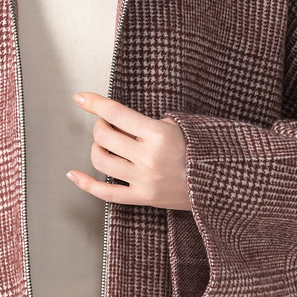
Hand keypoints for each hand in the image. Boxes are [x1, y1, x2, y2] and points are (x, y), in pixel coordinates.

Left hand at [66, 92, 192, 209]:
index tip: (81, 98)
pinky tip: (74, 175)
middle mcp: (148, 158)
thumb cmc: (203, 149)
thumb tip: (116, 120)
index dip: (94, 103)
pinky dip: (86, 184)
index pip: (116, 113)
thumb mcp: (181, 125)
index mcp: (158, 135)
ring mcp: (144, 180)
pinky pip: (107, 193)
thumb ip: (148, 123)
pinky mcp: (144, 198)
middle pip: (104, 137)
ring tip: (105, 144)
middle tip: (107, 123)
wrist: (222, 183)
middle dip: (100, 125)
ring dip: (96, 148)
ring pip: (101, 162)